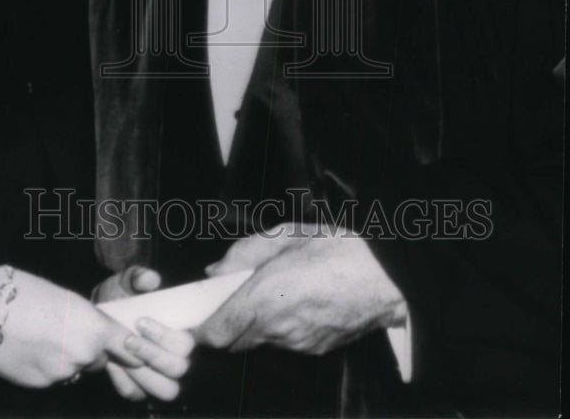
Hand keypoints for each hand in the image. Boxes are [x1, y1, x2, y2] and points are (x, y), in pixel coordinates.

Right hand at [0, 268, 144, 386]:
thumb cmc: (30, 294)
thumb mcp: (71, 300)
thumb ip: (90, 322)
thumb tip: (98, 336)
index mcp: (95, 329)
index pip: (128, 348)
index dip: (130, 349)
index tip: (132, 350)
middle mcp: (84, 356)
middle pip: (100, 360)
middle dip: (92, 351)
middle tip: (70, 332)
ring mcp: (62, 374)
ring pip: (76, 370)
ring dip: (68, 359)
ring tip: (46, 337)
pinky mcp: (42, 385)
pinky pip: (54, 378)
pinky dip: (48, 367)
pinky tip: (33, 349)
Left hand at [95, 266, 193, 401]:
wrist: (99, 313)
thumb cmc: (121, 295)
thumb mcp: (128, 280)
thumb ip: (139, 276)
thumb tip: (151, 280)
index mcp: (179, 331)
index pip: (187, 344)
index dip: (166, 337)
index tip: (141, 321)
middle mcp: (175, 356)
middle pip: (179, 369)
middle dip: (153, 354)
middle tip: (128, 338)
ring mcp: (158, 375)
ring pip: (166, 390)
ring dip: (143, 373)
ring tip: (121, 351)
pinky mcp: (139, 386)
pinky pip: (135, 393)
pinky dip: (123, 380)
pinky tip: (111, 361)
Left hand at [195, 225, 406, 355]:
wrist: (389, 277)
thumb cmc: (340, 249)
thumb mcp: (287, 234)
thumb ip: (245, 252)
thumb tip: (216, 271)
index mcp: (266, 296)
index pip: (217, 333)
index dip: (200, 331)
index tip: (193, 319)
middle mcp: (279, 327)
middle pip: (233, 342)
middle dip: (222, 326)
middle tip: (223, 301)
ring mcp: (298, 343)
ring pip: (258, 341)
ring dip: (250, 324)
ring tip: (262, 294)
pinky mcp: (315, 349)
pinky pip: (283, 342)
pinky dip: (276, 327)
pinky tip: (290, 302)